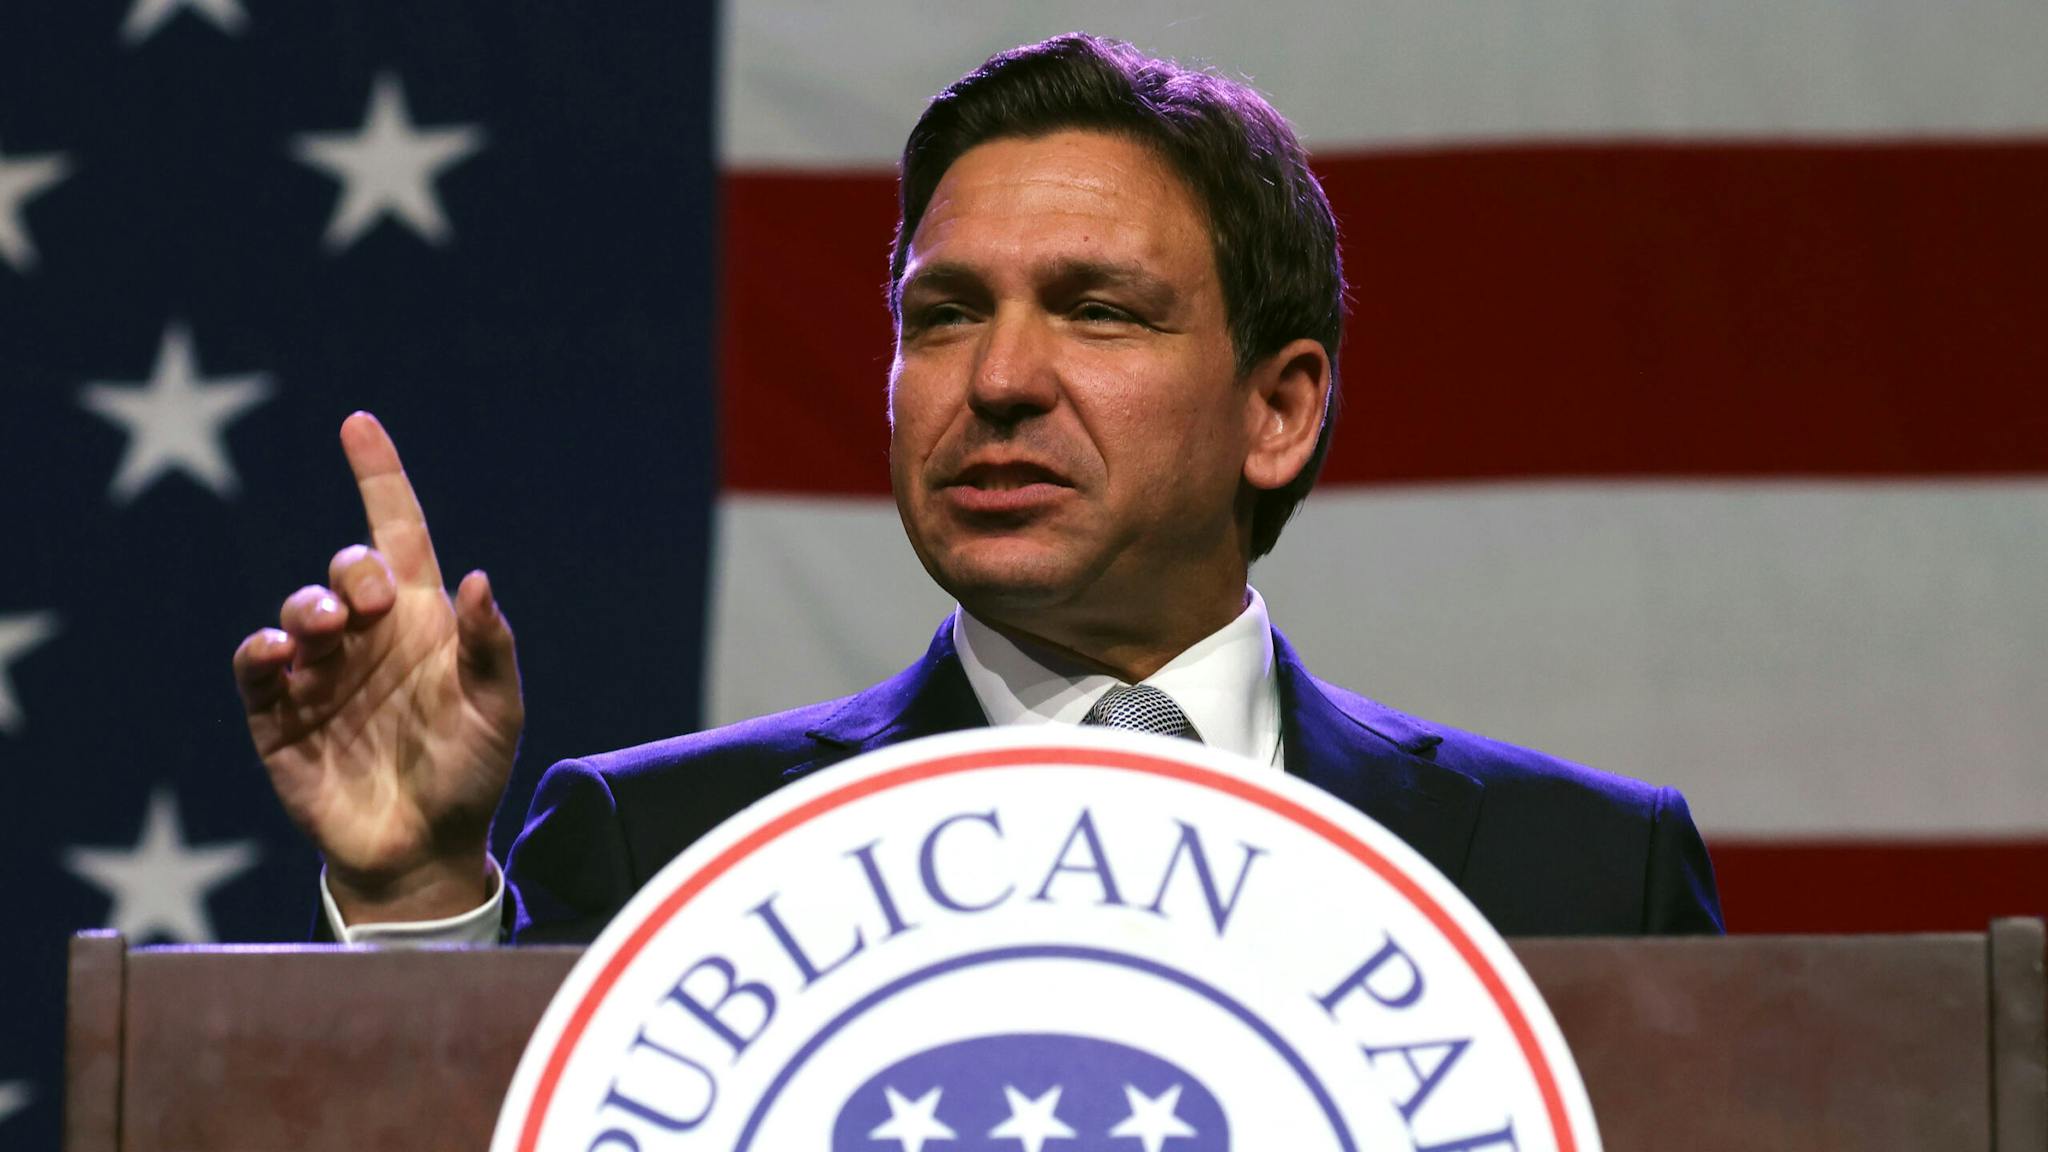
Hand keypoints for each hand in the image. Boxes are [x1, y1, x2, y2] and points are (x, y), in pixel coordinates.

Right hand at [233, 412, 522, 922]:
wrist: (423, 851)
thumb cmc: (470, 773)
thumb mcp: (498, 711)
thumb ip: (492, 647)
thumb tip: (482, 579)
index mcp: (423, 621)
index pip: (398, 533)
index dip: (379, 477)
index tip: (358, 424)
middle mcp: (368, 636)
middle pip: (348, 569)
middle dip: (353, 570)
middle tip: (368, 603)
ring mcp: (320, 672)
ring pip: (298, 612)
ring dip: (309, 609)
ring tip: (328, 630)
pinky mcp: (279, 714)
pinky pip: (257, 667)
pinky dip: (262, 652)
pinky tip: (279, 656)